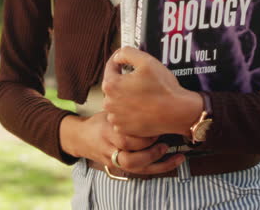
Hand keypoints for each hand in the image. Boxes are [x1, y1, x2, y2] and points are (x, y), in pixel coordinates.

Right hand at [59, 112, 185, 174]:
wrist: (82, 139)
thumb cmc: (99, 123)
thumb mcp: (108, 111)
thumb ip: (123, 107)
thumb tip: (145, 87)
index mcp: (106, 132)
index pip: (123, 137)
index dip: (141, 133)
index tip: (154, 121)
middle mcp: (110, 150)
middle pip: (129, 156)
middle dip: (148, 149)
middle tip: (160, 136)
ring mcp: (116, 161)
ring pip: (137, 167)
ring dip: (157, 159)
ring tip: (170, 149)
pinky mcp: (124, 168)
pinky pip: (144, 172)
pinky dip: (162, 166)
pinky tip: (177, 160)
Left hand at [102, 46, 203, 137]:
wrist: (177, 113)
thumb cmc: (163, 88)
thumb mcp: (146, 61)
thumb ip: (127, 53)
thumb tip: (118, 56)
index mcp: (111, 85)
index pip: (110, 68)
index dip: (119, 61)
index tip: (125, 60)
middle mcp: (109, 103)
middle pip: (113, 86)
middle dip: (123, 81)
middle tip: (139, 79)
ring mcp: (115, 118)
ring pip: (117, 101)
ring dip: (125, 97)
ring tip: (142, 94)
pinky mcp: (123, 129)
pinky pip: (122, 116)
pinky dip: (128, 111)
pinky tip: (141, 107)